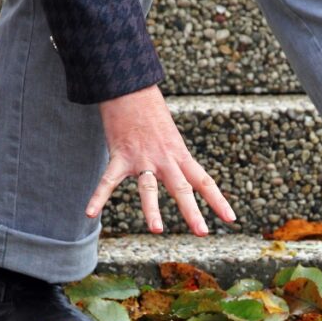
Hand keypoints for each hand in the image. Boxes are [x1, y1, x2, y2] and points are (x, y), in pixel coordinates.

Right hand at [86, 85, 235, 235]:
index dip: (218, 201)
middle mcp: (165, 159)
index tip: (231, 219)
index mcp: (180, 155)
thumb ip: (176, 160)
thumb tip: (183, 178)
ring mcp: (142, 158)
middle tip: (202, 232)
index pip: (204, 181)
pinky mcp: (120, 155)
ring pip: (149, 188)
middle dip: (192, 212)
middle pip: (181, 188)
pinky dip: (98, 197)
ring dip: (152, 209)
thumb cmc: (152, 114)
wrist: (130, 88)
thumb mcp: (172, 137)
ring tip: (157, 230)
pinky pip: (108, 180)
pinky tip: (90, 213)